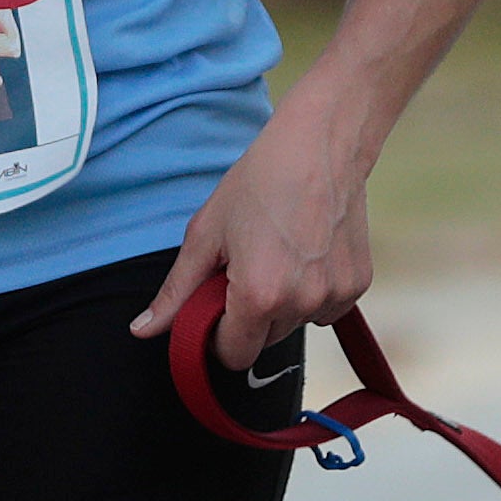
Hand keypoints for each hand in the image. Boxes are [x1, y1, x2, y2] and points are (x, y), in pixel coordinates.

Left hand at [135, 109, 371, 371]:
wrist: (321, 145)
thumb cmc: (260, 182)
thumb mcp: (206, 235)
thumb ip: (175, 292)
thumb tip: (142, 331)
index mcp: (259, 296)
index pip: (234, 355)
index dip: (218, 336)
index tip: (216, 307)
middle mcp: (301, 303)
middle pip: (265, 341)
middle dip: (250, 317)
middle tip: (247, 268)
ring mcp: (335, 295)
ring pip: (296, 324)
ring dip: (284, 305)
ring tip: (279, 254)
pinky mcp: (358, 284)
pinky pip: (327, 309)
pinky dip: (314, 292)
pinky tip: (308, 253)